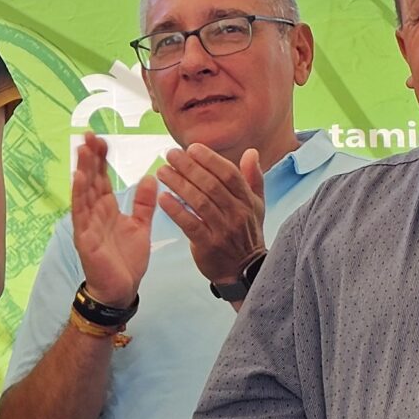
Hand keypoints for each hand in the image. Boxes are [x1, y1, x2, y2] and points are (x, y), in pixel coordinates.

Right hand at [70, 133, 157, 306]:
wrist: (121, 289)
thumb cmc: (126, 260)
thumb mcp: (140, 226)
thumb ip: (143, 203)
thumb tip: (150, 178)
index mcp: (107, 209)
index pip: (102, 178)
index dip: (101, 159)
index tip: (101, 138)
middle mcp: (94, 212)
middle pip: (91, 179)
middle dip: (90, 157)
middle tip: (89, 134)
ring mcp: (87, 223)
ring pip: (84, 191)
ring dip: (82, 169)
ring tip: (82, 148)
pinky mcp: (85, 237)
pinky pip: (81, 212)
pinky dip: (79, 194)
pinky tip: (79, 177)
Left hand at [156, 142, 266, 287]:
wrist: (243, 270)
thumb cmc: (246, 233)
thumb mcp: (256, 206)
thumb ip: (253, 178)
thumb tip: (251, 152)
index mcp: (247, 201)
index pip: (229, 174)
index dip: (210, 159)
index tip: (192, 148)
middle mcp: (237, 213)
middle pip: (212, 185)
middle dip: (189, 167)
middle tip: (170, 155)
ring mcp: (223, 230)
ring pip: (199, 202)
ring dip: (179, 184)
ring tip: (162, 172)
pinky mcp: (208, 245)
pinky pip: (190, 223)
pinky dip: (176, 210)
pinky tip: (162, 198)